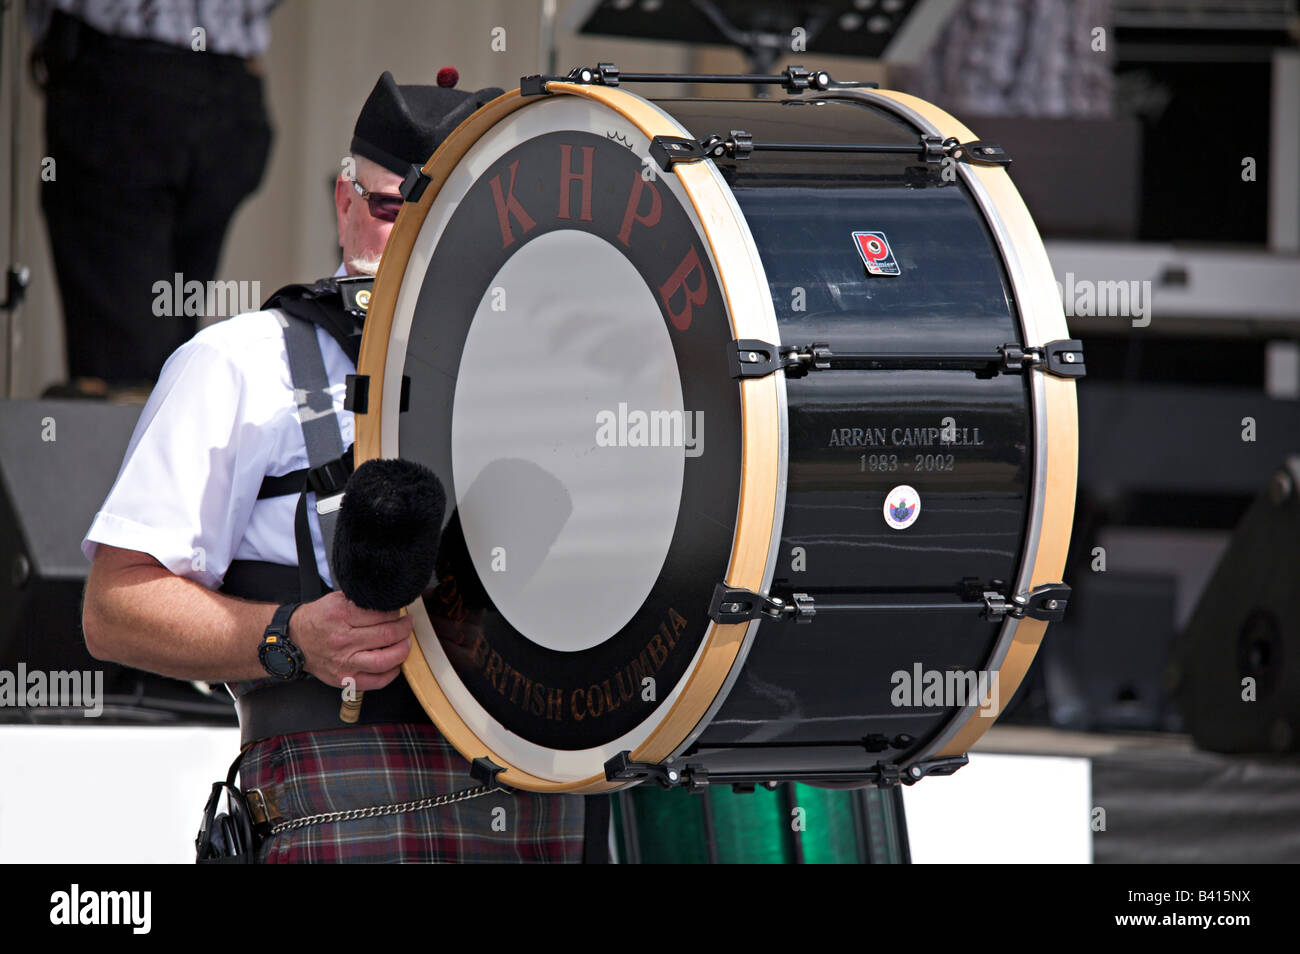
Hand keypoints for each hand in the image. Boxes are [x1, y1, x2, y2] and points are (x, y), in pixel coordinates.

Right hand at [288, 591, 411, 690]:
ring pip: (385, 660)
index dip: (397, 612)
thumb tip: (389, 601)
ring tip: (405, 643)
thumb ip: (361, 600)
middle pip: (387, 635)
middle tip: (408, 625)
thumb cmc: (318, 620)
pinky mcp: (346, 680)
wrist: (295, 641)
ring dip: (403, 650)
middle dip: (405, 628)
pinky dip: (392, 672)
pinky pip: (377, 681)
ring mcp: (344, 663)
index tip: (400, 612)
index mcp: (341, 615)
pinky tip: (395, 663)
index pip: (382, 613)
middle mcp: (343, 640)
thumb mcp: (336, 600)